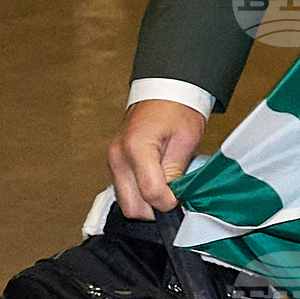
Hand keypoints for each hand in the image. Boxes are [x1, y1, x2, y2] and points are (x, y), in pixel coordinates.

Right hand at [108, 98, 207, 219]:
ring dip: (147, 203)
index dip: (169, 203)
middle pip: (132, 207)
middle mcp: (118, 157)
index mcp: (137, 148)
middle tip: (175, 199)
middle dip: (155, 210)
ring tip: (167, 189)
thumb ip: (175, 173)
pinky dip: (140, 194)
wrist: (165, 88)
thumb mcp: (185, 140)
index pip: (151, 194)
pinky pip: (124, 191)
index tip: (181, 198)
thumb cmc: (177, 108)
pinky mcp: (115, 163)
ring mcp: (113, 161)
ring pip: (126, 202)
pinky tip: (157, 184)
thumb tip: (172, 200)